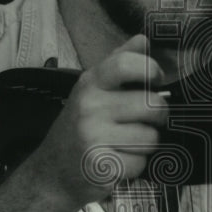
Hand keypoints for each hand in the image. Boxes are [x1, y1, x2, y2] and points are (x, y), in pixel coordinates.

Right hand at [31, 34, 169, 207]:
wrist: (52, 171)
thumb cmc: (79, 126)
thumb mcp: (92, 90)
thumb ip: (119, 63)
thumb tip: (143, 39)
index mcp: (90, 84)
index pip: (125, 64)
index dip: (150, 69)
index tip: (157, 80)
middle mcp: (89, 107)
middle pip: (151, 105)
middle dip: (159, 116)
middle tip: (148, 122)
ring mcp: (93, 137)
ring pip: (150, 137)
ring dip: (147, 144)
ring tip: (129, 144)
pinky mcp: (100, 166)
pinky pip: (140, 163)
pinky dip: (136, 166)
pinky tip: (120, 162)